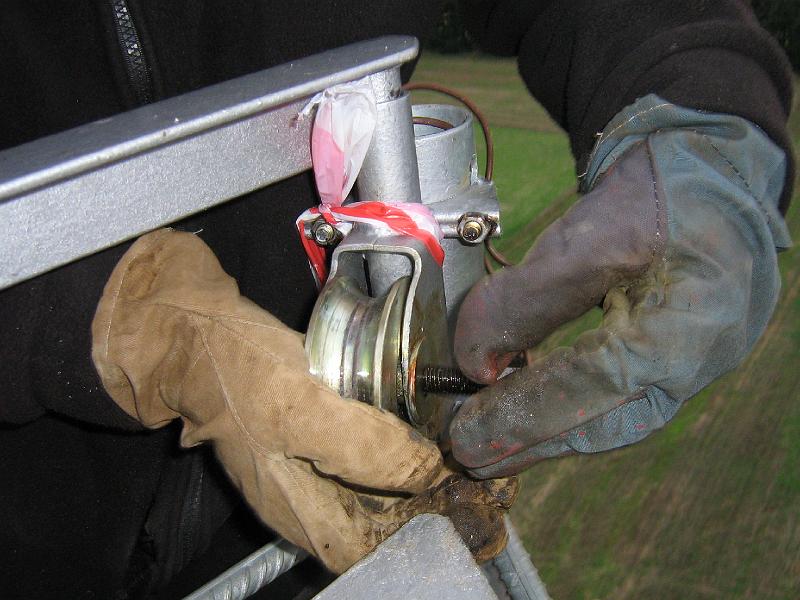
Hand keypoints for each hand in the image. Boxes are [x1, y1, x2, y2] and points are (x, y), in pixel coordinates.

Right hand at [92, 229, 514, 571]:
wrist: (194, 336)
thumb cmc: (237, 372)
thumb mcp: (301, 407)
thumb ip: (366, 447)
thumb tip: (428, 471)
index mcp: (310, 513)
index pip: (389, 546)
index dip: (437, 524)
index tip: (478, 492)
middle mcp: (315, 506)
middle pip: (392, 521)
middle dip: (442, 496)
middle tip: (484, 463)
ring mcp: (314, 476)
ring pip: (386, 490)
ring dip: (429, 473)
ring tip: (466, 445)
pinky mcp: (315, 446)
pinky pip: (372, 461)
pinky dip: (405, 451)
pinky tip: (427, 429)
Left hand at [449, 96, 790, 477]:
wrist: (705, 164)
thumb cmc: (656, 190)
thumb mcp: (589, 236)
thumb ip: (527, 301)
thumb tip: (473, 360)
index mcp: (692, 322)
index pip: (593, 384)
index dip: (525, 412)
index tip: (467, 433)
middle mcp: (700, 354)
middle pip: (608, 420)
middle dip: (534, 442)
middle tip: (472, 457)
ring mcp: (692, 357)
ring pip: (614, 416)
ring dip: (550, 433)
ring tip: (492, 447)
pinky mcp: (672, 352)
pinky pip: (619, 396)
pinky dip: (570, 407)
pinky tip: (531, 411)